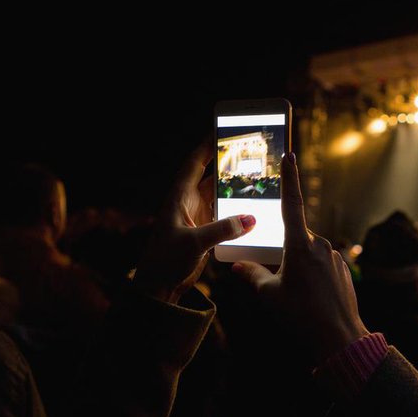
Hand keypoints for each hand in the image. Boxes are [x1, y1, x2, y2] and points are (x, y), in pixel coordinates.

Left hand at [133, 142, 255, 302]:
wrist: (158, 286)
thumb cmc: (165, 261)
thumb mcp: (193, 243)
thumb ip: (222, 230)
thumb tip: (251, 218)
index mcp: (179, 197)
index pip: (195, 164)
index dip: (207, 146)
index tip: (223, 129)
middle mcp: (188, 202)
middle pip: (212, 176)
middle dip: (229, 164)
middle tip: (251, 150)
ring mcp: (198, 216)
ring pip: (221, 195)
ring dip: (236, 188)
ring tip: (258, 175)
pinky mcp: (206, 231)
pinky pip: (226, 214)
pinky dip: (239, 210)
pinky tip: (255, 207)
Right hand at [232, 153, 368, 362]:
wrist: (340, 340)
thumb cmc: (301, 317)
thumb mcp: (269, 296)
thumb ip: (252, 275)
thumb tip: (238, 266)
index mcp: (300, 245)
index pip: (292, 203)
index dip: (289, 179)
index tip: (290, 155)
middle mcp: (320, 245)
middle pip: (294, 238)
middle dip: (282, 252)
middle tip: (275, 280)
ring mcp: (334, 258)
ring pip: (307, 254)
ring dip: (296, 267)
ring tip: (293, 298)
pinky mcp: (342, 271)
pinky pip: (320, 266)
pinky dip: (310, 276)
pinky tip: (308, 300)